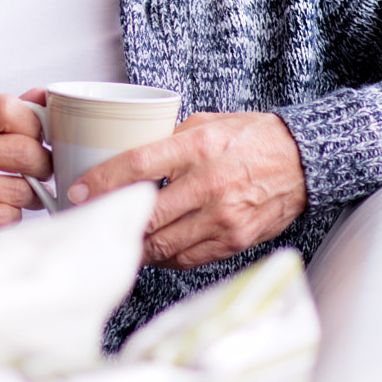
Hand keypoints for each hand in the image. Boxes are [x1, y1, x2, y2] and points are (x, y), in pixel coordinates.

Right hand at [0, 91, 52, 248]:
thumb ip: (0, 111)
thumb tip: (43, 95)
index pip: (9, 109)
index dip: (34, 125)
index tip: (36, 138)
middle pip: (24, 152)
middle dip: (42, 165)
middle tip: (40, 169)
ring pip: (22, 190)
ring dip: (30, 194)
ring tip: (19, 191)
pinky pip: (7, 216)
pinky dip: (11, 214)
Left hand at [69, 111, 307, 268]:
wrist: (304, 161)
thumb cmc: (251, 137)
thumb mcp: (205, 123)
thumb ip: (166, 139)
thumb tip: (125, 156)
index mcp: (197, 148)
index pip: (137, 166)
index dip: (101, 182)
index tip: (77, 192)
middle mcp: (209, 185)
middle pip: (146, 215)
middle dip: (114, 221)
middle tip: (93, 220)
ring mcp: (223, 217)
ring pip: (163, 244)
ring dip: (136, 244)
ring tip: (119, 237)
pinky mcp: (235, 241)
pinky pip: (187, 258)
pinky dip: (165, 256)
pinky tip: (154, 247)